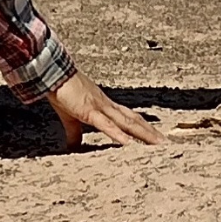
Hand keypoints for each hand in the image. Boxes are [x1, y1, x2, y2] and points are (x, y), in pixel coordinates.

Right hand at [47, 71, 164, 148]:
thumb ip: (74, 133)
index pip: (128, 117)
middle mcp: (107, 105)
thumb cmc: (61, 90)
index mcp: (104, 105)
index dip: (142, 127)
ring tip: (160, 145)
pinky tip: (131, 145)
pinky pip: (107, 126)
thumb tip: (73, 148)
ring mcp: (101, 107)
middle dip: (151, 133)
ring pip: (128, 123)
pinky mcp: (90, 111)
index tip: (155, 137)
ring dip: (144, 134)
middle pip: (134, 120)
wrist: (52, 73)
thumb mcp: (69, 116)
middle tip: (168, 144)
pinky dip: (120, 136)